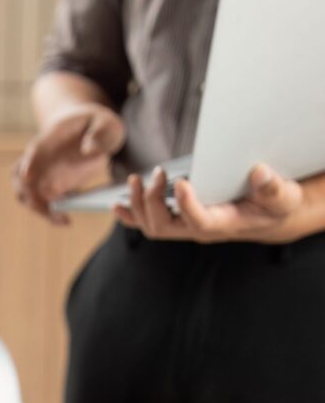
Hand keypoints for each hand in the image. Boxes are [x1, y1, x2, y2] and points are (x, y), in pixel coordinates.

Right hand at [14, 104, 125, 223]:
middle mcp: (38, 158)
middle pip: (21, 178)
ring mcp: (40, 173)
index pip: (34, 150)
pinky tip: (66, 220)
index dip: (29, 162)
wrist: (87, 127)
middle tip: (52, 209)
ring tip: (61, 220)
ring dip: (39, 208)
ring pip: (26, 194)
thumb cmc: (96, 123)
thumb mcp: (105, 122)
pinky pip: (41, 202)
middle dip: (31, 194)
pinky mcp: (48, 186)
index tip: (27, 176)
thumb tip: (89, 151)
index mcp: (50, 138)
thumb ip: (100, 133)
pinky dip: (49, 213)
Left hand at [114, 164, 304, 243]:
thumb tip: (259, 172)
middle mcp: (199, 229)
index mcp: (223, 224)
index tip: (181, 182)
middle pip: (163, 227)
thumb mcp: (284, 196)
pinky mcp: (179, 220)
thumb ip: (274, 188)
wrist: (267, 217)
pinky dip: (130, 215)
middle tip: (156, 174)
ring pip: (151, 225)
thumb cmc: (275, 205)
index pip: (199, 222)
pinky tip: (117, 205)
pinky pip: (147, 223)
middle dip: (153, 201)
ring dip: (137, 203)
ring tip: (135, 179)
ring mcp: (186, 227)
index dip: (186, 205)